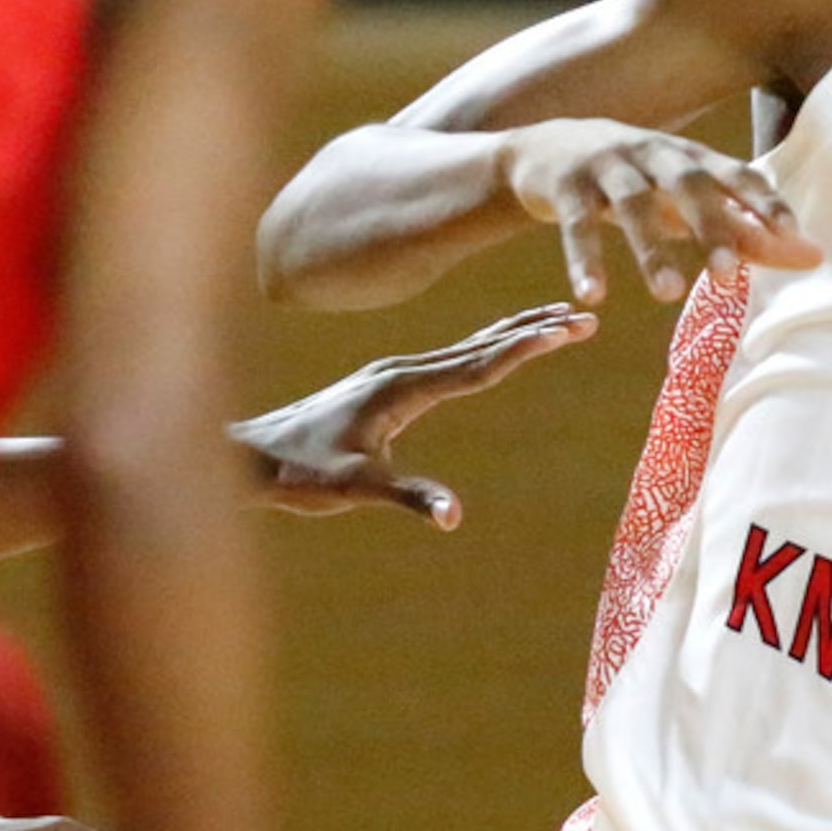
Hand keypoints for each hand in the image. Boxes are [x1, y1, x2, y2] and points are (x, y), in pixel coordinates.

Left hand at [233, 303, 597, 527]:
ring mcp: (393, 374)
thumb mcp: (354, 489)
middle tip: (584, 315)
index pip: (477, 366)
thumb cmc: (298, 473)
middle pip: (481, 346)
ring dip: (514, 333)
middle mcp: (401, 372)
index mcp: (401, 390)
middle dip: (533, 330)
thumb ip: (406, 496)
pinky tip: (494, 346)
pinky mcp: (386, 383)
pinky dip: (484, 348)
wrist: (247, 454)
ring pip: (467, 347)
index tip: (566, 329)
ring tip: (557, 317)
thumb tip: (452, 515)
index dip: (524, 349)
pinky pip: (450, 359)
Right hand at [499, 118, 820, 304]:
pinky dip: (585, 259)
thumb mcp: (689, 202)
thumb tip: (815, 258)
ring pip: (632, 205)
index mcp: (692, 157)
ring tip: (668, 294)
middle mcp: (654, 154)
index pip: (738, 174)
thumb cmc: (639, 182)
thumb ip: (749, 230)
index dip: (765, 202)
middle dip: (711, 227)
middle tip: (729, 277)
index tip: (792, 237)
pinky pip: (575, 224)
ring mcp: (607, 165)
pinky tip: (592, 296)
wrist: (544, 149)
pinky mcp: (565, 184)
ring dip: (650, 249)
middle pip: (689, 185)